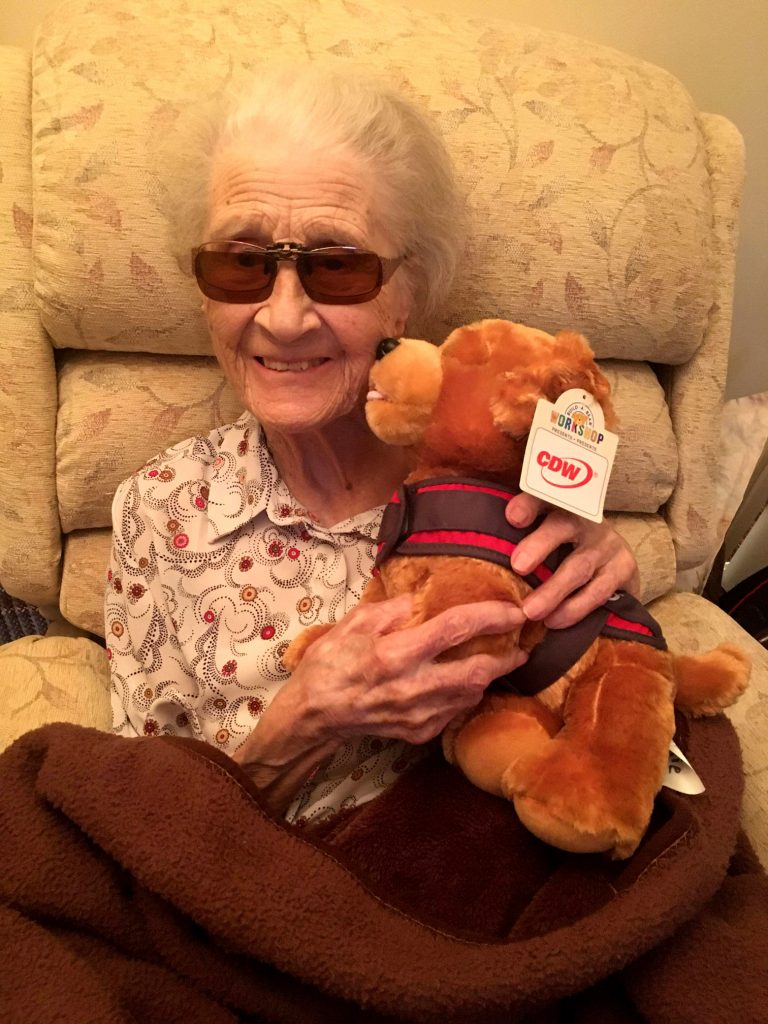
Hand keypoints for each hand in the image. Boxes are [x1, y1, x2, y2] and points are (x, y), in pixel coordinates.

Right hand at [231, 595, 526, 811]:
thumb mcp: (353, 623)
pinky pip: (454, 712)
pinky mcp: (418, 733)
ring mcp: (418, 715)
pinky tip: (465, 683)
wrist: (313, 714)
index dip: (491, 616)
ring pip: (472, 695)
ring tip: (498, 661)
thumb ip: (391, 609)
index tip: (515, 610)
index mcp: (396, 653)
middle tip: (522, 644)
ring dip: (489, 676)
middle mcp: (413, 687)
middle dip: (508, 657)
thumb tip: (421, 600)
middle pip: (478, 671)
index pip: (456, 629)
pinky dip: (466, 695)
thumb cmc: (329, 663)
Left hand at [505, 493, 639, 629]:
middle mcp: (585, 519)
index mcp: (560, 504)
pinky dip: (575, 608)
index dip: (528, 504)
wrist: (613, 562)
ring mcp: (607, 544)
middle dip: (539, 545)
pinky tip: (555, 621)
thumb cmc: (562, 549)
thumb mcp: (541, 536)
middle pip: (562, 526)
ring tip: (531, 611)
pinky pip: (598, 591)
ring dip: (553, 590)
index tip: (512, 517)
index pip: (542, 496)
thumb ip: (515, 538)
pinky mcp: (624, 569)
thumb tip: (472, 555)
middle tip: (517, 566)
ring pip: (578, 566)